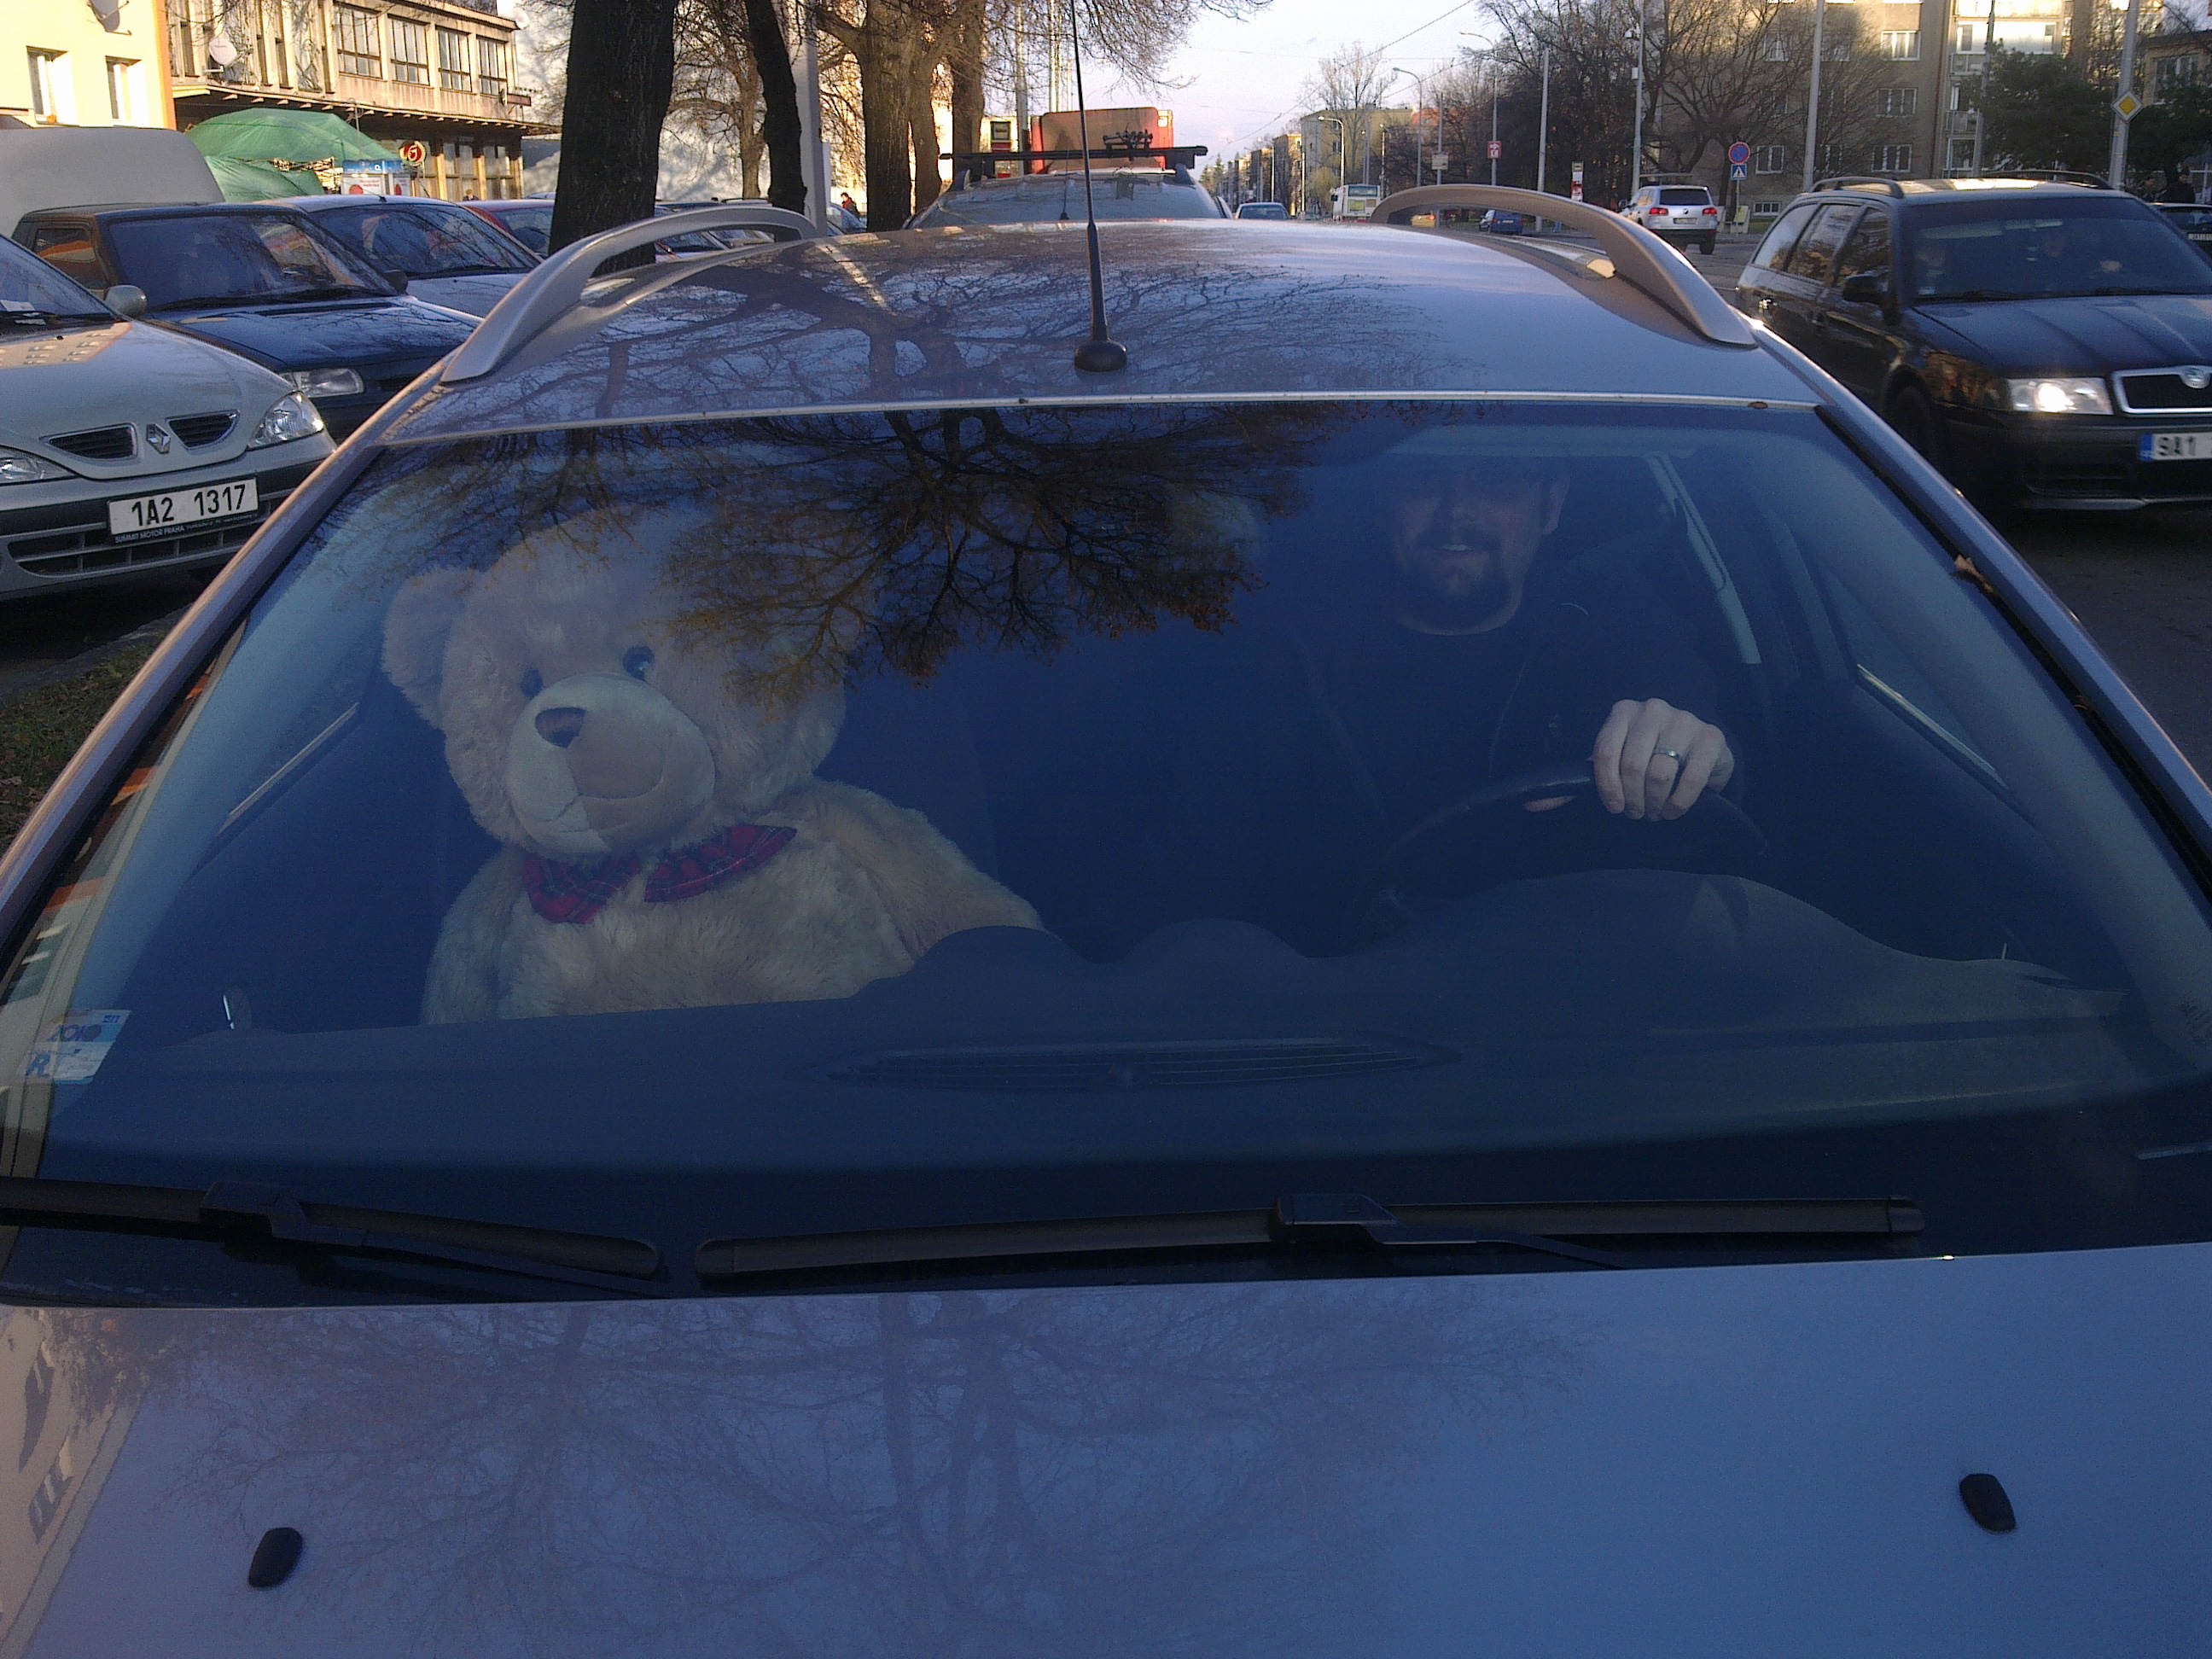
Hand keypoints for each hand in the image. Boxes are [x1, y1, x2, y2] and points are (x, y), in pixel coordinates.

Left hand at [1591, 698, 1734, 819]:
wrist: (1700, 747)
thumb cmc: (1650, 755)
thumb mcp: (1616, 761)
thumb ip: (1581, 781)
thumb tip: (1540, 804)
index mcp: (1623, 712)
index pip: (1606, 752)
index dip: (1607, 786)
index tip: (1614, 807)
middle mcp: (1652, 710)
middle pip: (1632, 765)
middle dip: (1632, 798)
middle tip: (1636, 812)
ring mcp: (1683, 720)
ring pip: (1659, 774)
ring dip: (1654, 803)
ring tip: (1654, 812)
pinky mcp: (1711, 737)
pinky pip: (1691, 779)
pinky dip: (1679, 803)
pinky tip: (1673, 811)